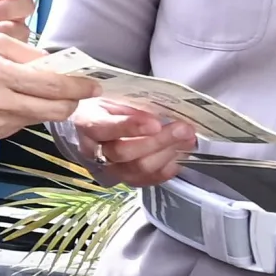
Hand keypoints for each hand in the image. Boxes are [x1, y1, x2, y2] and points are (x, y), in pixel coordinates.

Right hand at [0, 29, 97, 138]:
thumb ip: (25, 52)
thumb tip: (57, 64)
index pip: (54, 85)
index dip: (79, 86)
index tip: (93, 84)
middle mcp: (0, 103)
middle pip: (57, 109)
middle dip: (73, 100)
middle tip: (76, 90)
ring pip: (42, 117)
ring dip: (49, 104)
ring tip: (38, 90)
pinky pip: (23, 123)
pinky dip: (26, 110)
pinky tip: (12, 99)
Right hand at [67, 97, 196, 187]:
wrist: (100, 123)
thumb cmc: (110, 106)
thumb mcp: (116, 96)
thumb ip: (133, 105)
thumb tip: (160, 113)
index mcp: (87, 123)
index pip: (104, 128)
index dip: (130, 127)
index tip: (155, 123)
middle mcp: (94, 150)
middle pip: (124, 152)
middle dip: (158, 141)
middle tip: (183, 128)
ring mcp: (110, 168)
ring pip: (138, 168)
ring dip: (168, 153)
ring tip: (188, 138)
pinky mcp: (126, 179)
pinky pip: (148, 179)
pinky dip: (169, 167)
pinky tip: (181, 152)